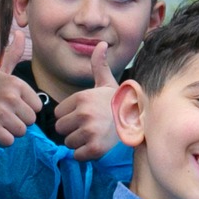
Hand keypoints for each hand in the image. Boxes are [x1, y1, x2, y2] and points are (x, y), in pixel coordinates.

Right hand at [0, 45, 41, 147]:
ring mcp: (1, 112)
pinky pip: (9, 141)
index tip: (13, 103)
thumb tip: (20, 33)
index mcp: (17, 84)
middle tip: (5, 112)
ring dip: (11, 129)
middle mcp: (11, 97)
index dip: (26, 107)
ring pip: (21, 131)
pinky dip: (3, 139)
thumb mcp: (0, 67)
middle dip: (20, 119)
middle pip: (30, 121)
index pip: (37, 108)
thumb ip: (13, 54)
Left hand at [56, 40, 121, 162]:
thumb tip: (101, 43)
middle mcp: (84, 113)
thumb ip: (99, 65)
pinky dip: (85, 154)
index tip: (85, 116)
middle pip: (61, 129)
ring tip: (95, 136)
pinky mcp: (94, 148)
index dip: (70, 116)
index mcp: (82, 97)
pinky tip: (97, 146)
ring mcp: (89, 131)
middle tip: (89, 128)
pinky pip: (77, 155)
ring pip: (68, 142)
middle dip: (72, 130)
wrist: (140, 125)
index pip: (58, 114)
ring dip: (79, 143)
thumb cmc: (119, 105)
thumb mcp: (108, 84)